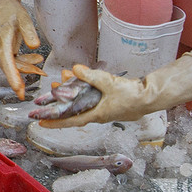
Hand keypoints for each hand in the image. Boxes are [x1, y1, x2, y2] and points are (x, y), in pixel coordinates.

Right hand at [0, 0, 39, 99]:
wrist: (0, 1)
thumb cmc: (9, 8)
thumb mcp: (23, 17)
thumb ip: (29, 32)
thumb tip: (34, 46)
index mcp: (2, 39)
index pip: (6, 61)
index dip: (12, 76)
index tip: (17, 89)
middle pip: (7, 66)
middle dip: (16, 79)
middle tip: (23, 93)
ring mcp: (1, 47)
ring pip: (11, 64)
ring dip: (25, 68)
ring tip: (40, 70)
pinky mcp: (5, 47)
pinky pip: (14, 59)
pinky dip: (24, 62)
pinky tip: (36, 60)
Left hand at [38, 52, 191, 127]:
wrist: (151, 97)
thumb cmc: (132, 95)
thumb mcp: (109, 83)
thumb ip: (91, 76)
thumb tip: (74, 69)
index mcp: (97, 114)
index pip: (70, 120)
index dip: (54, 121)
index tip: (40, 122)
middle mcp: (98, 114)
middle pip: (74, 110)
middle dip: (59, 103)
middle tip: (47, 95)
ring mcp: (104, 109)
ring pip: (82, 102)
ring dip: (71, 93)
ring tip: (63, 78)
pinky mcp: (110, 103)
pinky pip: (91, 98)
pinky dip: (83, 89)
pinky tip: (80, 78)